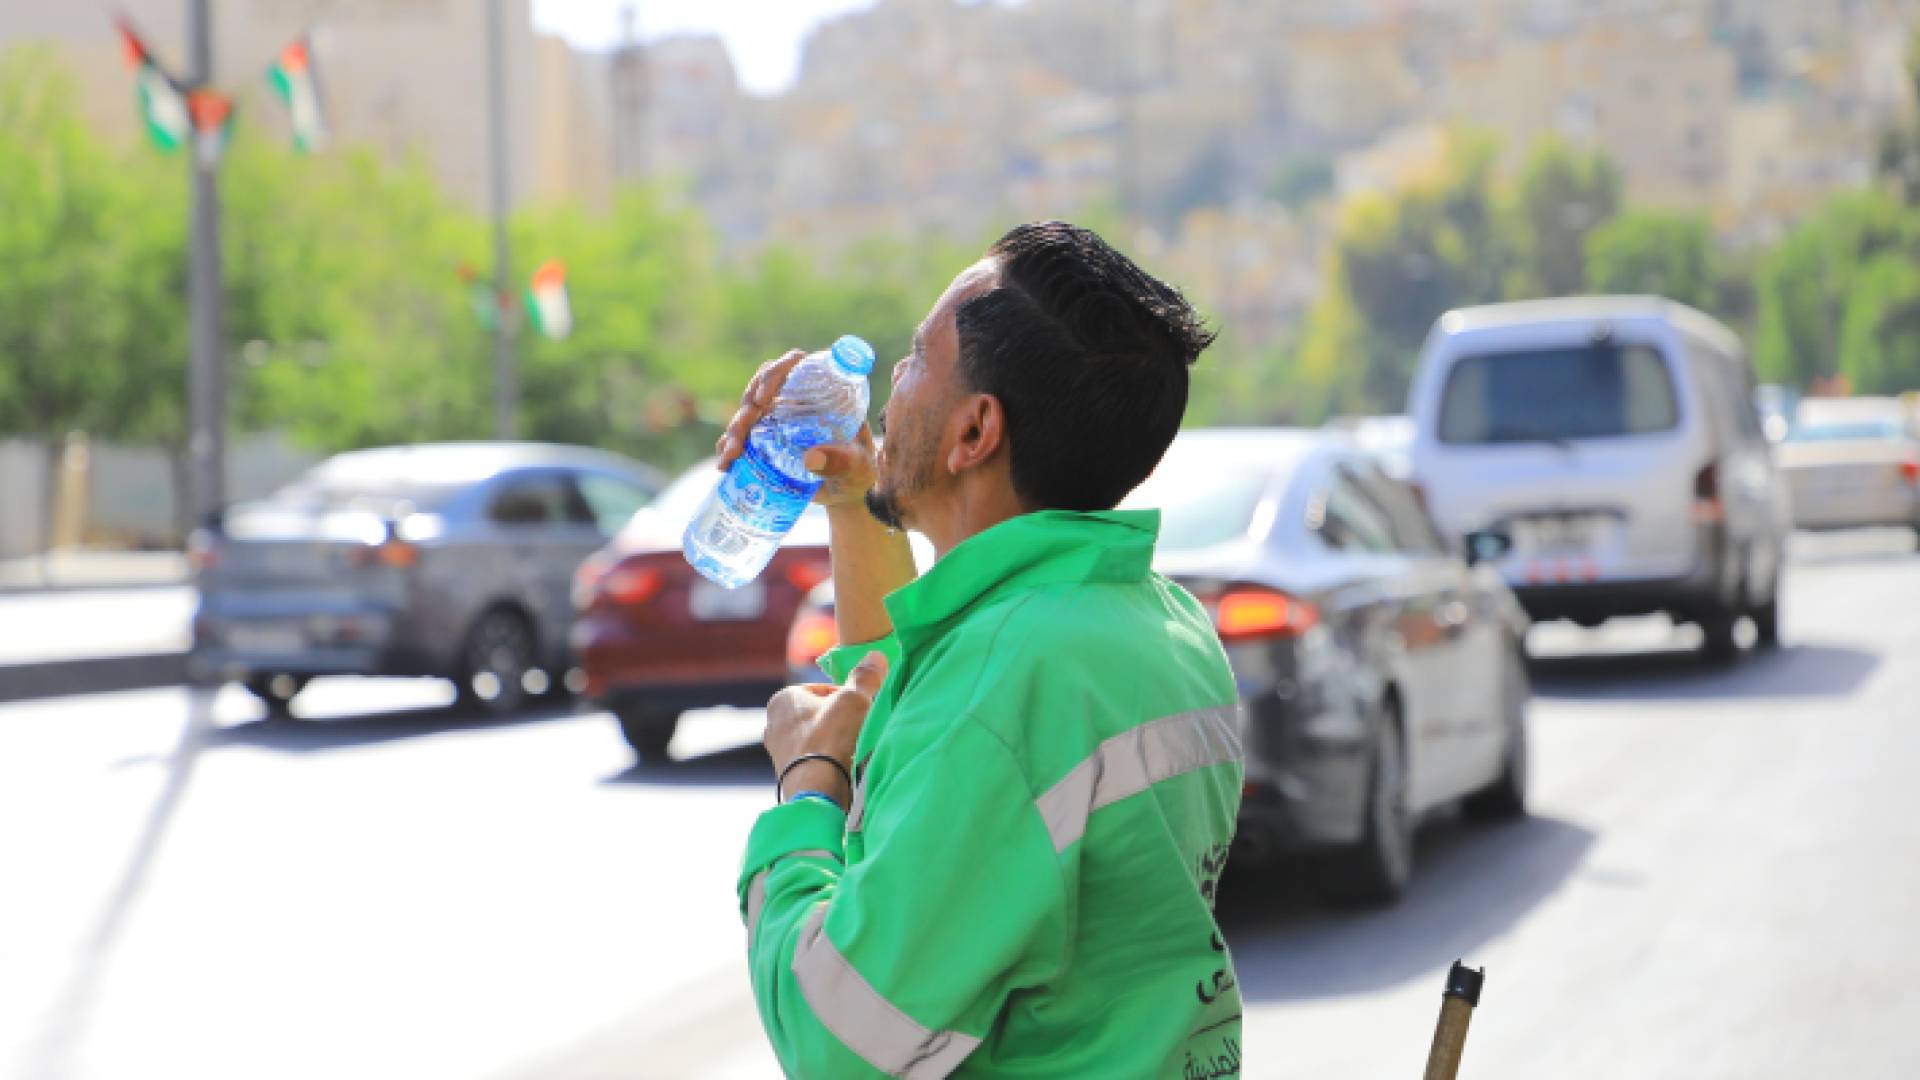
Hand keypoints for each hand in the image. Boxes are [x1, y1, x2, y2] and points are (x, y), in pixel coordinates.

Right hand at [715, 349, 877, 507]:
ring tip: (731, 455)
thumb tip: (811, 458)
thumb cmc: (859, 470)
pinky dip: (727, 449)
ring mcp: (777, 418)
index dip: (776, 371)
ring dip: (735, 430)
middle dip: (748, 406)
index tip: (764, 396)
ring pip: (747, 411)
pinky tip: (724, 464)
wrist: (845, 493)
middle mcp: (795, 398)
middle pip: (762, 385)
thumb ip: (842, 460)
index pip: (796, 364)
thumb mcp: (858, 465)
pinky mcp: (764, 439)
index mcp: (822, 389)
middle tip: (745, 428)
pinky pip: (740, 437)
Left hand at [765, 651, 888, 807]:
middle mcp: (773, 723)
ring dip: (836, 741)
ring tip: (853, 750)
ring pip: (817, 738)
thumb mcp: (854, 699)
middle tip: (860, 728)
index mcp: (783, 698)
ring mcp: (777, 751)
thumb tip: (876, 655)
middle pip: (820, 714)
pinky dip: (828, 760)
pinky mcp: (785, 774)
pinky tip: (842, 766)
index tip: (862, 709)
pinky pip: (813, 759)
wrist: (817, 790)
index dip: (848, 698)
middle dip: (841, 720)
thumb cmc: (831, 738)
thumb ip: (865, 676)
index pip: (824, 690)